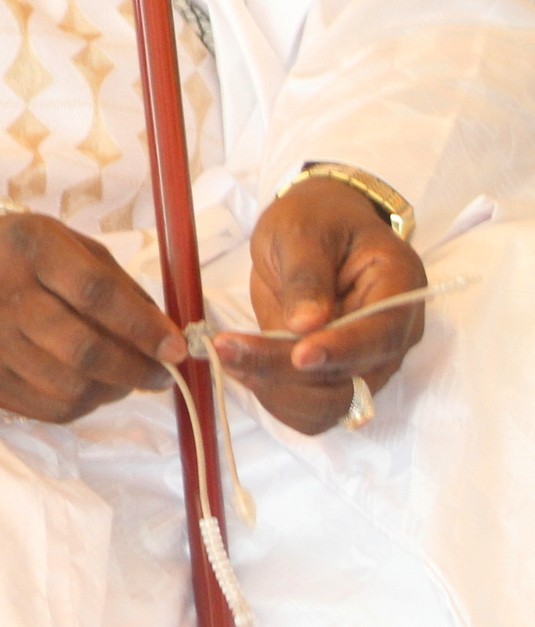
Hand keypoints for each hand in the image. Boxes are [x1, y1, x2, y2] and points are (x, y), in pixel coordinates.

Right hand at [0, 198, 174, 422]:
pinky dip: (81, 404)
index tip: (176, 347)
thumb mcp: (61, 241)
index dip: (144, 326)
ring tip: (126, 379)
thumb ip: (115, 282)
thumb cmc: (10, 251)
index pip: (95, 294)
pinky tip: (90, 387)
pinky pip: (45, 408)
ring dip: (112, 391)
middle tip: (161, 373)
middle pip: (82, 350)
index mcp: (26, 248)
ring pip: (67, 387)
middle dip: (135, 369)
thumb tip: (165, 333)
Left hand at [212, 175, 426, 434]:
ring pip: (331, 403)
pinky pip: (313, 407)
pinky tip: (241, 366)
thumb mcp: (302, 230)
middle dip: (289, 372)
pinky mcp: (336, 374)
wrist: (314, 227)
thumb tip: (307, 325)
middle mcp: (392, 333)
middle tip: (228, 349)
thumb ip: (307, 275)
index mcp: (398, 286)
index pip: (380, 334)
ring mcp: (366, 360)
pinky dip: (275, 398)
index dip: (341, 350)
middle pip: (353, 378)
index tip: (299, 355)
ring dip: (276, 390)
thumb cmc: (315, 218)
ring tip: (228, 353)